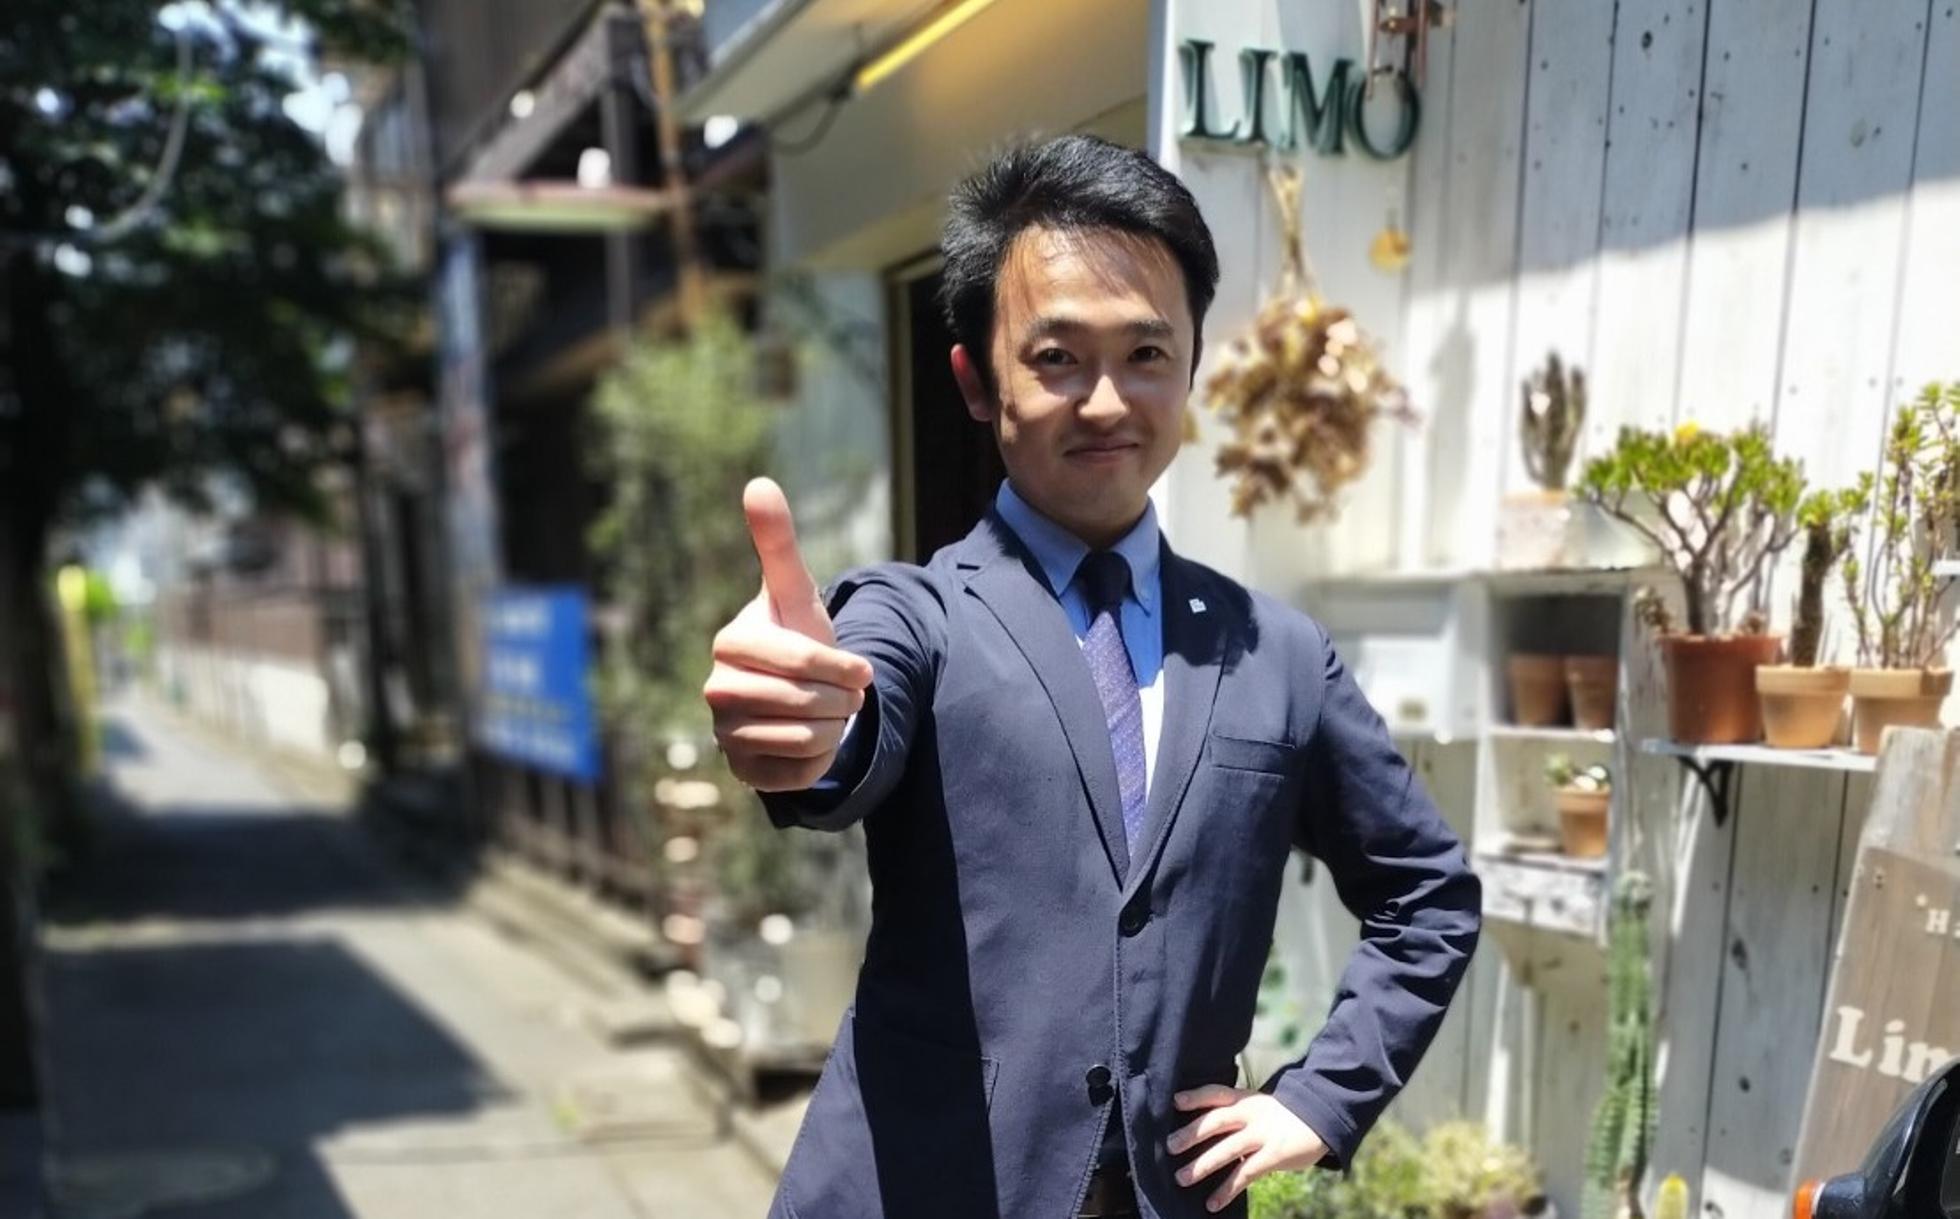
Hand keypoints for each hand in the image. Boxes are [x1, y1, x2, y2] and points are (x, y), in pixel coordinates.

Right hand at [703, 478, 873, 790]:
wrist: (797, 693)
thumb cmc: (796, 633)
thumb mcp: (796, 590)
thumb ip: (777, 542)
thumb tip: (758, 482)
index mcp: (729, 643)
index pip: (799, 660)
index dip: (841, 667)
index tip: (864, 671)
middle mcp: (716, 690)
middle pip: (805, 702)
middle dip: (842, 699)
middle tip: (848, 695)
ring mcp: (724, 735)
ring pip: (805, 739)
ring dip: (836, 728)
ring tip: (832, 713)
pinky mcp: (742, 773)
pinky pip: (800, 775)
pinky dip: (822, 760)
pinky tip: (816, 741)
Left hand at [1166, 1085, 1327, 1212]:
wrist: (1321, 1119)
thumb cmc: (1281, 1116)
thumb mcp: (1258, 1107)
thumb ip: (1235, 1115)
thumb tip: (1200, 1130)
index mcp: (1245, 1100)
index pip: (1216, 1093)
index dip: (1195, 1097)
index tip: (1175, 1102)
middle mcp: (1251, 1114)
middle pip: (1216, 1121)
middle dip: (1191, 1134)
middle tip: (1169, 1147)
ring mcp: (1263, 1134)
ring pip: (1227, 1150)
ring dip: (1202, 1165)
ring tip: (1182, 1179)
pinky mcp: (1274, 1155)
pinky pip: (1245, 1174)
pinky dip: (1227, 1190)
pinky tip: (1212, 1203)